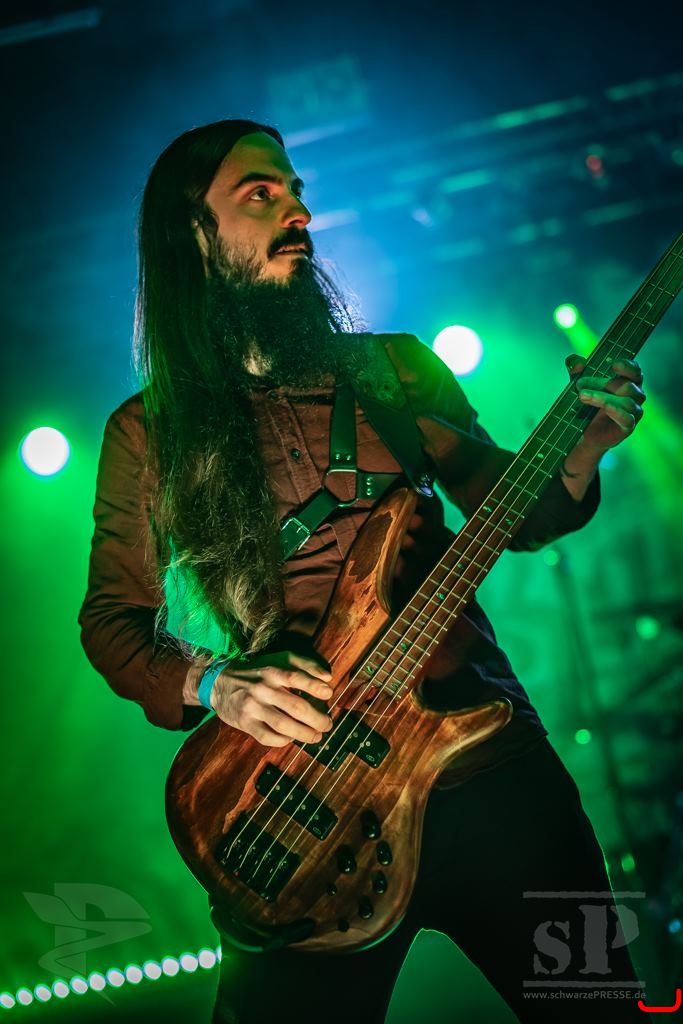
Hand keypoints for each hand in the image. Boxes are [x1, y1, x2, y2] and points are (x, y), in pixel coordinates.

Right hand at [210, 651, 332, 746]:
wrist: (220, 683)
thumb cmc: (258, 672)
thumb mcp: (278, 660)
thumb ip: (304, 665)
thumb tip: (327, 678)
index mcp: (272, 671)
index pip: (296, 677)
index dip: (315, 687)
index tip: (328, 694)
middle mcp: (263, 689)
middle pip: (295, 707)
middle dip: (317, 719)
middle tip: (327, 724)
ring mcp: (253, 707)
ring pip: (284, 725)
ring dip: (305, 734)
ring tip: (316, 736)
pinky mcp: (245, 723)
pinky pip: (267, 737)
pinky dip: (283, 741)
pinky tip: (292, 738)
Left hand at [566, 354, 645, 451]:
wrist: (583, 432)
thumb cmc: (586, 403)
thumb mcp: (578, 382)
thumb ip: (576, 368)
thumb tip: (576, 363)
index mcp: (628, 381)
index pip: (635, 371)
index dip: (628, 366)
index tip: (614, 364)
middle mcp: (635, 395)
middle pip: (626, 386)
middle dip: (602, 383)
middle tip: (580, 384)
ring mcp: (634, 412)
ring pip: (626, 402)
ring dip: (603, 397)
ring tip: (582, 396)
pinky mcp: (628, 427)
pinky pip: (628, 418)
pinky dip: (617, 411)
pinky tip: (605, 407)